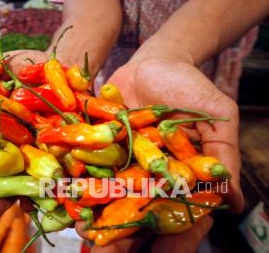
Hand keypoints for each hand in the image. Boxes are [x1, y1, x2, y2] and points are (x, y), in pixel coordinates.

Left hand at [76, 59, 241, 251]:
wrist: (153, 62)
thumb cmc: (190, 87)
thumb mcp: (216, 115)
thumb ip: (222, 154)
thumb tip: (232, 199)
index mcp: (180, 178)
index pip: (181, 214)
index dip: (176, 238)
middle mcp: (148, 178)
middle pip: (140, 215)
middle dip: (126, 239)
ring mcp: (121, 166)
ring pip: (109, 200)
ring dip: (96, 220)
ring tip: (84, 235)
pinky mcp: (98, 149)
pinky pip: (86, 171)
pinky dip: (76, 186)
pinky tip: (65, 201)